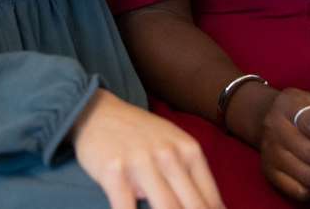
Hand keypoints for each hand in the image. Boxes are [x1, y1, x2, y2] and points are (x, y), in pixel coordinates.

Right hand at [72, 89, 223, 208]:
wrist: (99, 111)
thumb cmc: (141, 134)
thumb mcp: (174, 144)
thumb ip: (192, 175)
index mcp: (189, 151)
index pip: (211, 200)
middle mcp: (169, 155)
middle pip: (193, 207)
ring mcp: (141, 162)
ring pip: (166, 208)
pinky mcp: (114, 172)